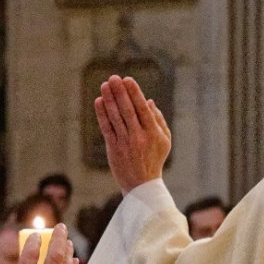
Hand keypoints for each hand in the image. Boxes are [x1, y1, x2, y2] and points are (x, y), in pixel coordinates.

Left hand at [93, 75, 171, 193]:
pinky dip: (102, 114)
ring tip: (104, 85)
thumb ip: (158, 120)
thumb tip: (149, 101)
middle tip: (113, 78)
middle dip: (120, 92)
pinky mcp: (113, 148)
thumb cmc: (154, 160)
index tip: (128, 79)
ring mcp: (124, 142)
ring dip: (109, 100)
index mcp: (153, 132)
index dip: (134, 93)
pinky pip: (106, 128)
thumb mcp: (164, 140)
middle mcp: (138, 136)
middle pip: (127, 110)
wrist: (141, 185)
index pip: (142, 108)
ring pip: (115, 117)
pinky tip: (99, 102)